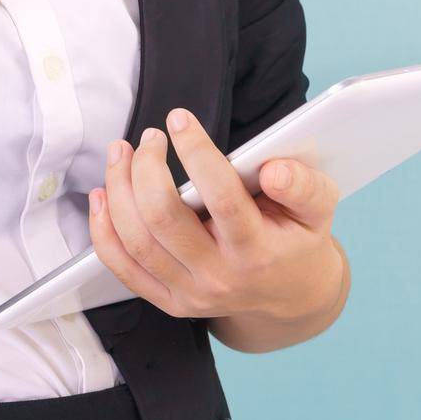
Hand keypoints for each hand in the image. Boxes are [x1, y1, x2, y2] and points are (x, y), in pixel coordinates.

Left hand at [88, 108, 342, 324]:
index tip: (178, 118)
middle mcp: (219, 277)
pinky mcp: (168, 301)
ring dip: (118, 188)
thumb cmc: (298, 239)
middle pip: (164, 218)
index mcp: (258, 251)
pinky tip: (102, 194)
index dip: (195, 152)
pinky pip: (123, 267)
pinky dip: (104, 229)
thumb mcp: (318, 210)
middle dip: (146, 167)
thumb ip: (304, 186)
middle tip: (150, 136)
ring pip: (136, 240)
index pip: (221, 198)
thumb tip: (275, 170)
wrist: (291, 297)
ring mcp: (190, 293)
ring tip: (121, 151)